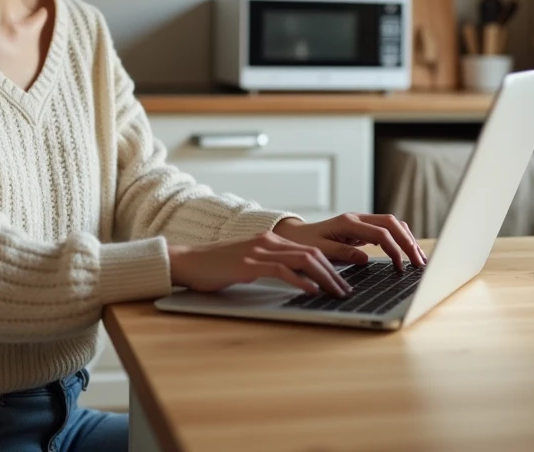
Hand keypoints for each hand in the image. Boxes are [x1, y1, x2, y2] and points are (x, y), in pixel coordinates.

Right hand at [168, 232, 353, 296]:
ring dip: (324, 278)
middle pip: (312, 253)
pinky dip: (301, 281)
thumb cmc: (216, 267)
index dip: (331, 266)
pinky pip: (282, 270)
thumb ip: (271, 267)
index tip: (343, 283)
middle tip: (347, 291)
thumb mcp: (249, 264)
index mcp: (270, 240)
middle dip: (334, 273)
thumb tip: (296, 282)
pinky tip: (311, 291)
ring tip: (336, 293)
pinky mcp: (248, 264)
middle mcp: (268, 241)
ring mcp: (259, 251)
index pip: (310, 250)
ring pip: (303, 260)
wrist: (187, 261)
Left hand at [271, 213, 427, 269]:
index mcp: (347, 223)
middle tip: (420, 262)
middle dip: (408, 241)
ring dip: (407, 238)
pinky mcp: (363, 227)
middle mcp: (357, 218)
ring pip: (392, 224)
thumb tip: (365, 258)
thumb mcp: (319, 250)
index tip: (401, 267)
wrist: (295, 235)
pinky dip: (400, 238)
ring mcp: (361, 221)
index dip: (394, 249)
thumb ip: (341, 253)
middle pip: (391, 223)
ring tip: (419, 258)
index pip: (379, 233)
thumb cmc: (304, 244)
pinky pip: (387, 229)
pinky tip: (407, 252)